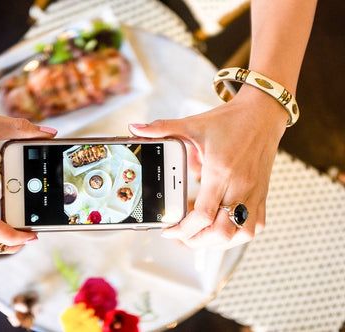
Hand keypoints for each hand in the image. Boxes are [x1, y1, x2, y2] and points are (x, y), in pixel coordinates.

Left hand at [129, 86, 287, 248]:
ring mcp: (255, 192)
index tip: (169, 231)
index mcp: (221, 171)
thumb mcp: (193, 124)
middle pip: (222, 231)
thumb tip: (134, 128)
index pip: (203, 214)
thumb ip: (163, 129)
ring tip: (200, 235)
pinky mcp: (263, 193)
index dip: (183, 229)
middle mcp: (240, 186)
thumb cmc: (230, 120)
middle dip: (197, 240)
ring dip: (219, 241)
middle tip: (181, 237)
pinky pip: (257, 224)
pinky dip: (239, 233)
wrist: (263, 113)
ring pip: (242, 233)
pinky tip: (224, 226)